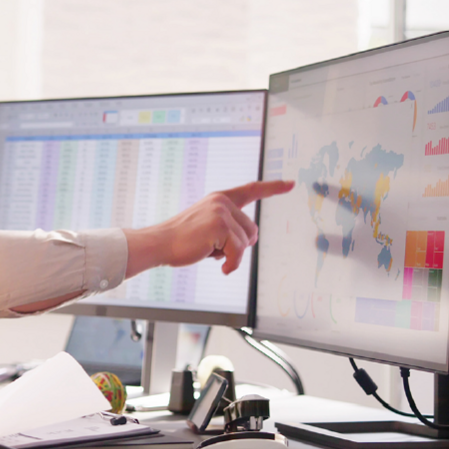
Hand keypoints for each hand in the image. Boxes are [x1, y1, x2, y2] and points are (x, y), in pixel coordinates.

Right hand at [123, 179, 294, 276]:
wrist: (158, 243)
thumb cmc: (179, 240)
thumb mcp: (206, 226)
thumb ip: (227, 226)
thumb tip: (248, 240)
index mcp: (219, 199)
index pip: (251, 190)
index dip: (272, 188)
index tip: (290, 184)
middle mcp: (222, 202)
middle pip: (252, 230)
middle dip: (238, 246)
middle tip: (213, 249)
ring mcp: (221, 213)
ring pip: (246, 242)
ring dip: (231, 255)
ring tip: (208, 252)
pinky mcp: (220, 227)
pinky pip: (238, 252)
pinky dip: (231, 263)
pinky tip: (218, 265)